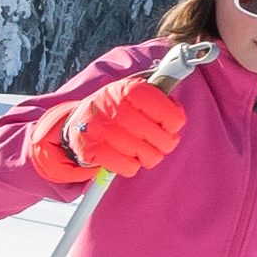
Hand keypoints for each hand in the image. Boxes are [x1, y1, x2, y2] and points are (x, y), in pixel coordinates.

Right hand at [46, 73, 189, 181]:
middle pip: (158, 136)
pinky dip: (132, 166)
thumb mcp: (135, 95)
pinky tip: (127, 156)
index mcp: (127, 90)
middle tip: (160, 142)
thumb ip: (159, 100)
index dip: (174, 122)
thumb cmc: (116, 109)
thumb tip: (177, 112)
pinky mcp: (90, 150)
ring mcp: (98, 128)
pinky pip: (128, 167)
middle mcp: (111, 106)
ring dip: (148, 156)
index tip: (172, 126)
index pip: (165, 111)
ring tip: (142, 149)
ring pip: (144, 154)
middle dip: (164, 143)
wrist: (79, 121)